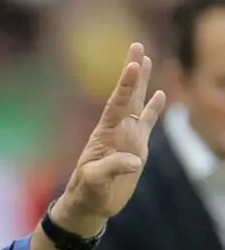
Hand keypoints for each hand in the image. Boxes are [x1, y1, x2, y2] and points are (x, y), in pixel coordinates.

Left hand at [57, 43, 166, 232]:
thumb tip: (134, 160)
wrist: (90, 204)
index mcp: (105, 134)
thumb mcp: (94, 181)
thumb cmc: (87, 192)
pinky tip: (161, 94)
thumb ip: (111, 169)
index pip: (117, 103)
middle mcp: (117, 130)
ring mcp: (127, 137)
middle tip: (137, 46)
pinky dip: (155, 108)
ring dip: (144, 83)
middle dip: (133, 71)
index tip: (133, 64)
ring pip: (138, 104)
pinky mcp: (137, 148)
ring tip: (148, 59)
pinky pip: (148, 123)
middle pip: (127, 95)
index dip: (126, 84)